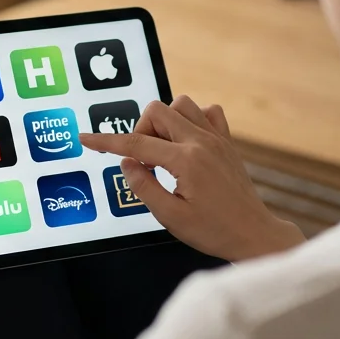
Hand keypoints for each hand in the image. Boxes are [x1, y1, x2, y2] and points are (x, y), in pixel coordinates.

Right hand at [80, 96, 305, 260]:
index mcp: (186, 161)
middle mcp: (202, 142)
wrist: (253, 234)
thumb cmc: (214, 231)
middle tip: (144, 162)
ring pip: (181, 104)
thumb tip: (126, 163)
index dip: (106, 142)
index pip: (136, 144)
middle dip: (140, 131)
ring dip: (164, 122)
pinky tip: (187, 142)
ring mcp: (217, 138)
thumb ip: (143, 187)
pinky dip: (191, 120)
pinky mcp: (226, 142)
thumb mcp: (171, 217)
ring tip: (163, 152)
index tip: (85, 138)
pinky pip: (207, 112)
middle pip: (157, 111)